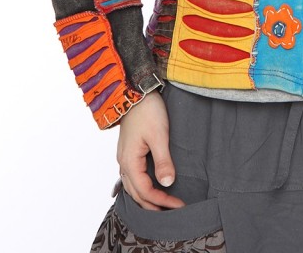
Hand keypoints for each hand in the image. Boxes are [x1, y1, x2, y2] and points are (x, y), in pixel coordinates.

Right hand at [115, 90, 184, 210]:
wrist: (135, 91)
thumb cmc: (147, 111)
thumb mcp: (159, 135)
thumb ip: (163, 160)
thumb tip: (168, 183)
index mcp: (130, 162)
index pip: (145, 191)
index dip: (162, 201)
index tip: (178, 204)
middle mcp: (123, 163)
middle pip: (136, 194)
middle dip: (153, 205)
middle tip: (172, 210)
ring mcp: (124, 157)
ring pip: (132, 187)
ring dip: (146, 198)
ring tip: (162, 204)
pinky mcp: (128, 151)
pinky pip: (131, 177)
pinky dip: (140, 187)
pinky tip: (147, 188)